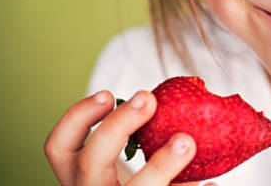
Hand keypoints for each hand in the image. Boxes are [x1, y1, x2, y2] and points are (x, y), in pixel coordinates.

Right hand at [44, 90, 216, 185]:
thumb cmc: (137, 180)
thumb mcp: (124, 161)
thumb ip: (138, 133)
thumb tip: (189, 93)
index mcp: (79, 175)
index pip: (58, 147)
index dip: (78, 117)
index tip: (109, 92)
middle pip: (91, 162)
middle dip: (118, 125)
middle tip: (149, 97)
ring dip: (160, 166)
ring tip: (187, 142)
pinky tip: (213, 182)